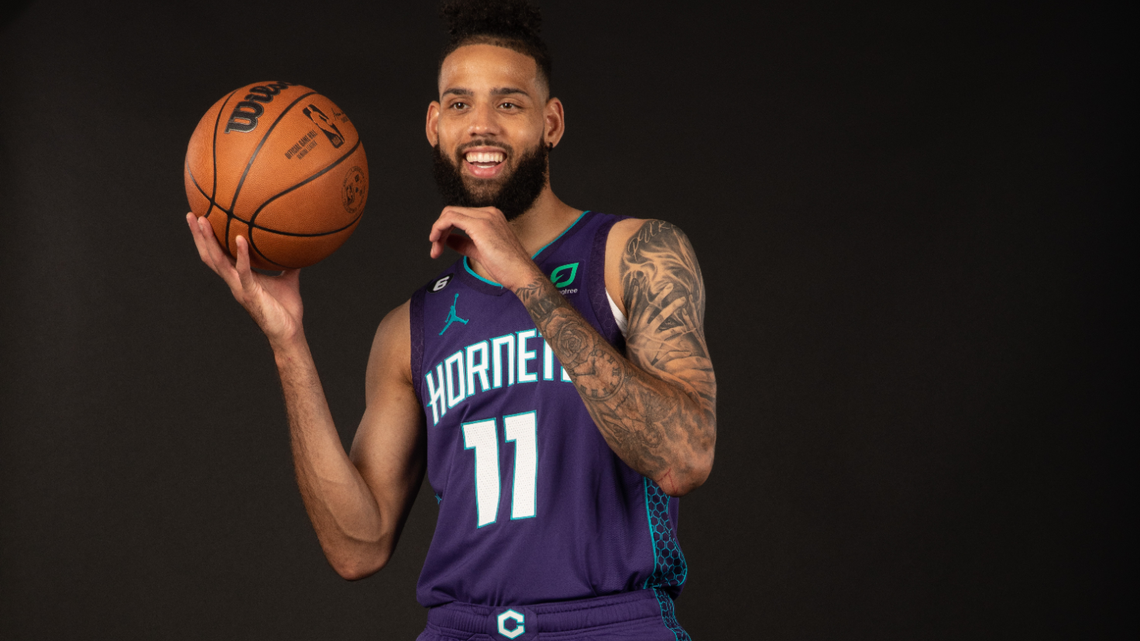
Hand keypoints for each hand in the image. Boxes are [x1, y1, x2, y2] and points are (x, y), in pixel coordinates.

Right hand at [186, 213, 303, 345]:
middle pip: (209, 256)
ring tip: (203, 221)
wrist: (289, 333)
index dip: (207, 240)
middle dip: (198, 236)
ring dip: (209, 241)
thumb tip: (297, 247)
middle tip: (191, 214)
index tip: (201, 219)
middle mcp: (234, 282)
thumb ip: (288, 263)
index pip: (217, 255)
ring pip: (218, 262)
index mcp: (239, 278)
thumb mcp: (289, 279)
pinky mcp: (250, 294)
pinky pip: (243, 272)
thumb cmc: (286, 310)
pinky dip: (241, 255)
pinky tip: (240, 239)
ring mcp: (240, 288)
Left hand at [428, 206, 541, 290]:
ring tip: (435, 249)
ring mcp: (485, 216)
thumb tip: (447, 239)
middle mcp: (489, 212)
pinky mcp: (480, 225)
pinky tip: (437, 243)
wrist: (521, 274)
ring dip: (437, 231)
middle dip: (439, 230)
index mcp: (491, 216)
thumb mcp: (480, 251)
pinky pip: (450, 218)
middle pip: (452, 212)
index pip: (460, 215)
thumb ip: (464, 242)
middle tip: (435, 250)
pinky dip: (438, 229)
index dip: (445, 229)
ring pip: (449, 213)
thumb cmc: (507, 267)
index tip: (440, 247)